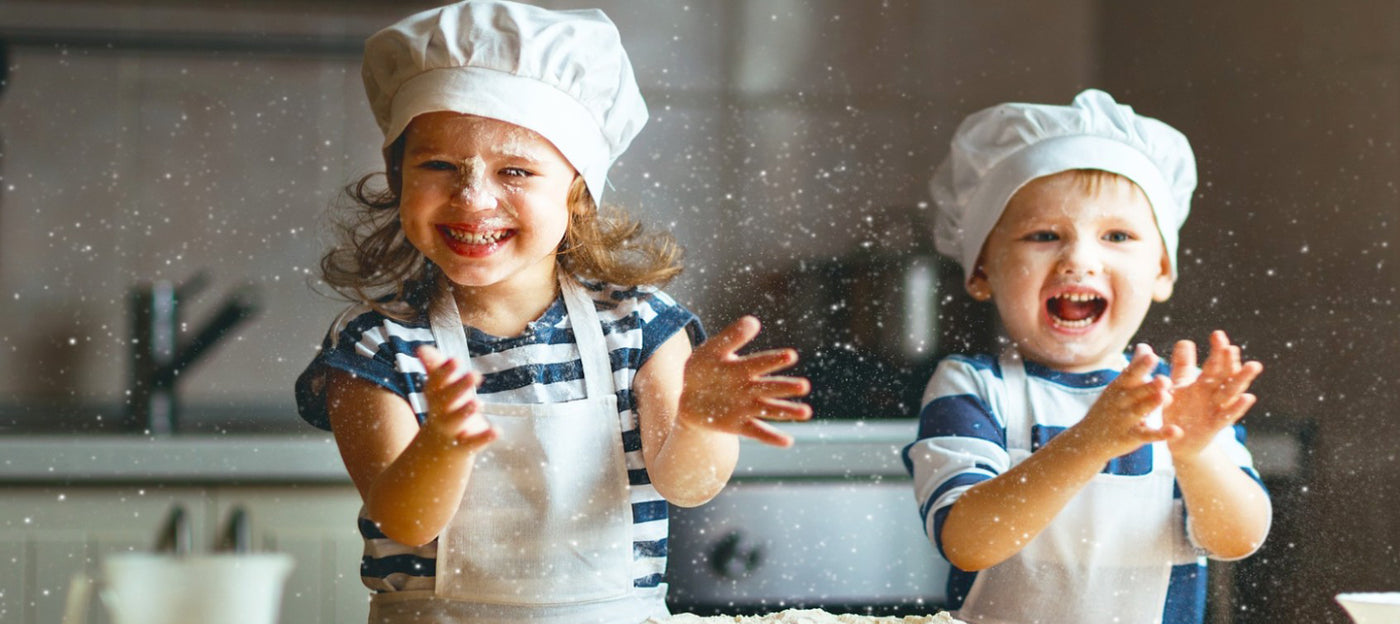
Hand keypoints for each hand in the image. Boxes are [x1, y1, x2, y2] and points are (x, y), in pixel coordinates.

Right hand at [416, 345, 497, 451]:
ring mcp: (451, 430)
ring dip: (465, 411)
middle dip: (459, 386)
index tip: (456, 360)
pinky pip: (473, 442)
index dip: (444, 372)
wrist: (437, 450)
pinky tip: (497, 430)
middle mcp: (439, 412)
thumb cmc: (444, 410)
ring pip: (455, 420)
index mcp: (435, 396)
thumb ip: (434, 368)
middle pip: (446, 399)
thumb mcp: (439, 390)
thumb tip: (420, 348)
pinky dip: (484, 437)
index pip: (435, 382)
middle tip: (475, 374)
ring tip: (478, 402)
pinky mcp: (464, 446)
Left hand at [678, 316, 811, 446]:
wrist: (688, 396)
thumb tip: (754, 321)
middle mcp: (749, 387)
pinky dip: (771, 438)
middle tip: (803, 386)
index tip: (791, 355)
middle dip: (786, 387)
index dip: (774, 359)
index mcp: (743, 367)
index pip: (761, 362)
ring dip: (787, 411)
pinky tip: (787, 442)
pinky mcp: (739, 425)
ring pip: (770, 409)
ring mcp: (746, 407)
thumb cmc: (703, 369)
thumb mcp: (711, 350)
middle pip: (770, 387)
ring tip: (806, 412)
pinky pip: (757, 432)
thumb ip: (731, 337)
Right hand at [1068, 344, 1179, 459]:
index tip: (1152, 355)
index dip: (1140, 366)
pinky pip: (1147, 435)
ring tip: (1166, 397)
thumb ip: (1134, 367)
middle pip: (1135, 392)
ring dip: (1151, 405)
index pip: (1129, 374)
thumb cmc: (1108, 408)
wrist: (1087, 440)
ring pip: (1140, 411)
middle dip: (1149, 386)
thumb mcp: (1118, 387)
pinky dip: (1161, 434)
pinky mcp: (1130, 437)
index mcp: (1118, 387)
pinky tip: (1176, 431)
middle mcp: (1120, 402)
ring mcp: (1124, 420)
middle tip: (1164, 379)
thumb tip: (1145, 346)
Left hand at [1163, 330, 1262, 459]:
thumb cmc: (1181, 410)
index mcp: (1204, 384)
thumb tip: (1185, 341)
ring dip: (1242, 379)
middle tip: (1232, 346)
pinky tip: (1248, 397)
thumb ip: (1182, 366)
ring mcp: (1216, 410)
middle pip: (1225, 375)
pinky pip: (1227, 416)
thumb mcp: (1179, 386)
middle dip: (1230, 361)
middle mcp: (1214, 395)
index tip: (1218, 334)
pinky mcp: (1214, 427)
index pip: (1214, 364)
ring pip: (1231, 393)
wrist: (1178, 441)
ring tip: (1253, 365)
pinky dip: (1238, 407)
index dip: (1217, 351)